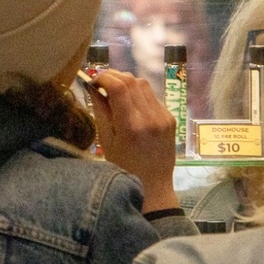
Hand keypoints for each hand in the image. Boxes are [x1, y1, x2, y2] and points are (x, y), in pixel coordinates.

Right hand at [90, 70, 181, 213]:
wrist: (153, 186)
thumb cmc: (123, 169)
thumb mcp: (106, 143)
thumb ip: (101, 112)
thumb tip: (93, 88)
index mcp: (131, 126)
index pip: (118, 86)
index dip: (103, 77)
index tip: (93, 81)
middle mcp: (150, 118)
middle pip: (131, 80)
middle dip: (114, 77)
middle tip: (101, 84)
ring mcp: (163, 117)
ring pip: (143, 84)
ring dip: (127, 83)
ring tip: (115, 93)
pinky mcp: (170, 118)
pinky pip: (152, 97)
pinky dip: (139, 95)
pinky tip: (131, 106)